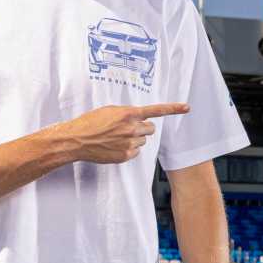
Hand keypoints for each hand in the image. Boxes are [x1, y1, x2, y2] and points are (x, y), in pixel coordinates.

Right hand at [56, 102, 188, 163]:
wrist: (76, 140)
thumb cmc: (89, 123)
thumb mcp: (109, 111)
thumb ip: (126, 113)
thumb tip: (138, 118)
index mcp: (128, 114)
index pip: (156, 111)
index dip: (173, 109)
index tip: (187, 107)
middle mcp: (132, 128)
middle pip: (150, 129)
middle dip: (142, 129)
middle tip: (127, 129)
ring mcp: (130, 143)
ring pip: (143, 141)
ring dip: (134, 139)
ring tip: (116, 138)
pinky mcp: (126, 155)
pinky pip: (136, 152)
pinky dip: (129, 150)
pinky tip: (115, 146)